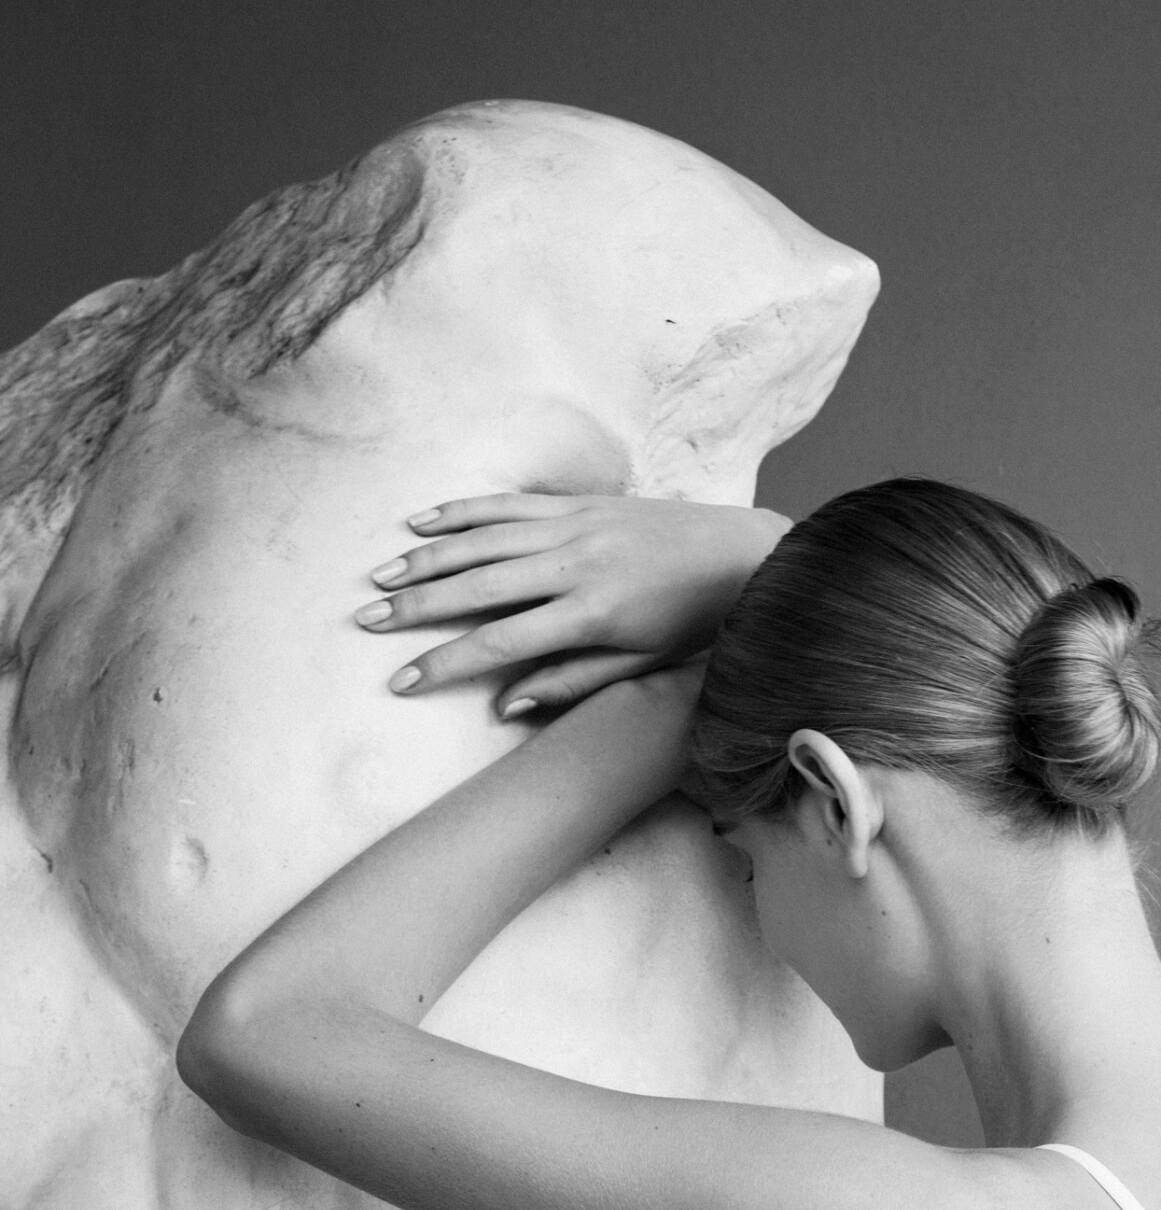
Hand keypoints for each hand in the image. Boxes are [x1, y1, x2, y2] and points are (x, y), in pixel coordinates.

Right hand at [353, 492, 787, 715]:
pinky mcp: (580, 503)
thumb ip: (575, 683)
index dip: (447, 663)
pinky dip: (463, 511)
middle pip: (479, 586)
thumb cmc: (697, 623)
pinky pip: (509, 505)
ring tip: (381, 578)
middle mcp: (577, 564)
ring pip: (484, 539)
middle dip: (418, 606)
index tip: (402, 680)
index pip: (502, 644)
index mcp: (594, 614)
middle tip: (367, 622)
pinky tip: (422, 522)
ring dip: (428, 557)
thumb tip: (506, 706)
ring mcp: (576, 526)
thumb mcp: (645, 667)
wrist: (745, 555)